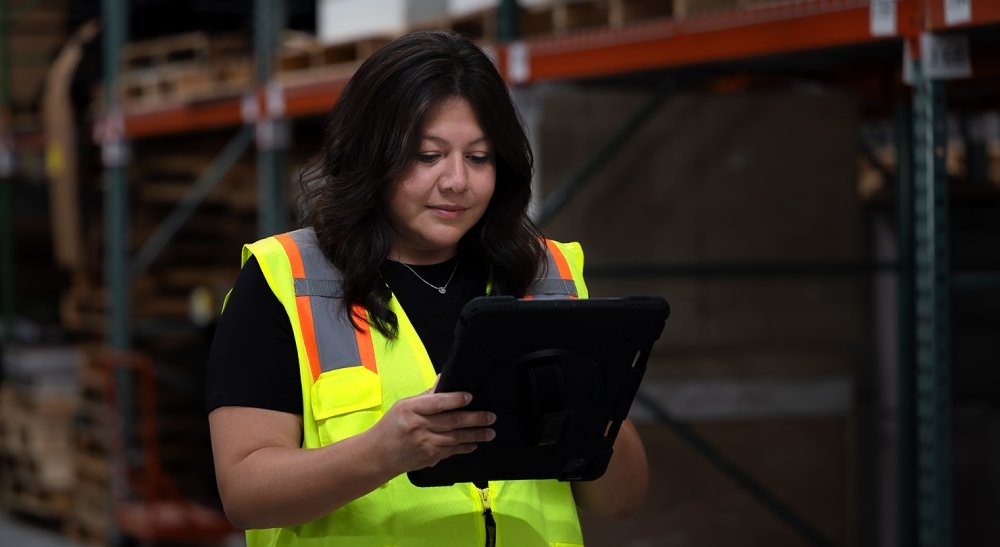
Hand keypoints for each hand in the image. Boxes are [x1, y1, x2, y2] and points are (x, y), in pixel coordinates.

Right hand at [367, 387, 495, 475]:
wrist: (378, 455)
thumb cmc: (391, 426)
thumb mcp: (404, 405)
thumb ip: (426, 396)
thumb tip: (444, 379)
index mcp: (411, 410)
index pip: (437, 403)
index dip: (455, 400)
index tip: (470, 397)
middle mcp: (419, 427)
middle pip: (452, 422)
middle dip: (475, 419)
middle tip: (491, 417)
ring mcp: (425, 444)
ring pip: (456, 438)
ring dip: (475, 435)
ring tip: (490, 432)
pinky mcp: (429, 457)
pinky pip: (452, 451)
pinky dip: (465, 447)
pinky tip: (475, 444)